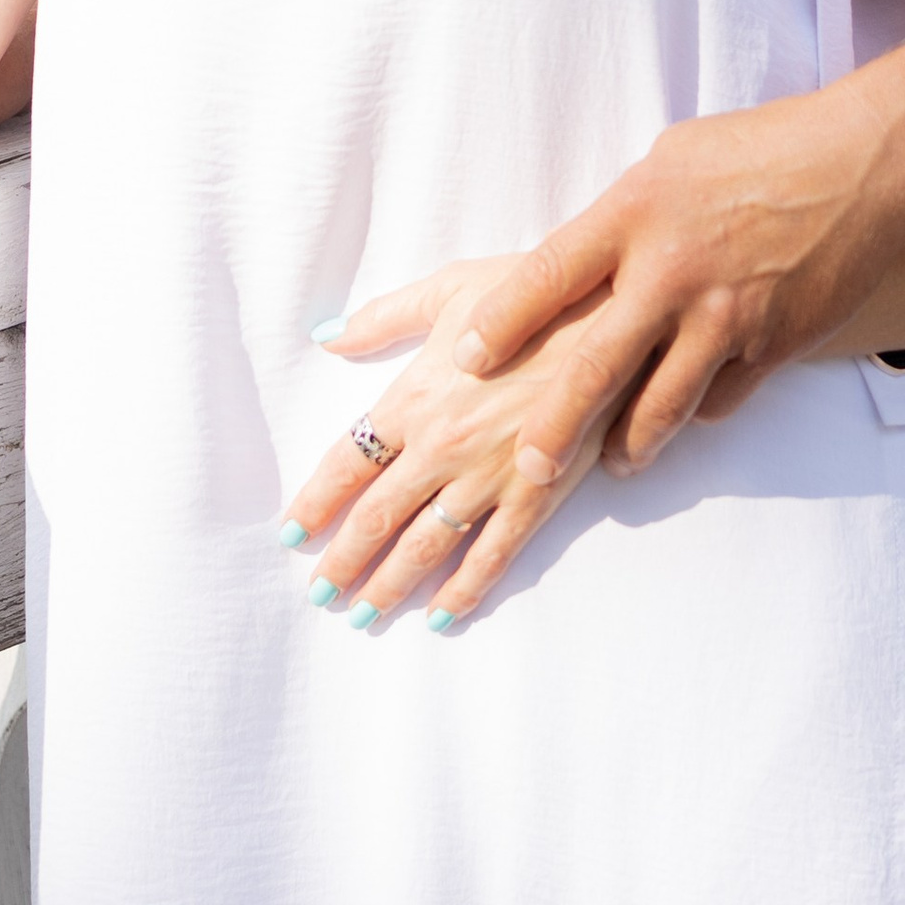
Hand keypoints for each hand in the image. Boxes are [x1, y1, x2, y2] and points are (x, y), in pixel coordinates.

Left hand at [280, 260, 619, 627]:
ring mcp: (489, 477)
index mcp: (415, 398)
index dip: (316, 502)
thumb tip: (328, 334)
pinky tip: (441, 616)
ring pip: (425, 546)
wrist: (612, 315)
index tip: (292, 532)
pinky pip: (492, 555)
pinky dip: (464, 590)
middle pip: (377, 516)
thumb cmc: (531, 293)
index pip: (348, 463)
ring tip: (362, 615)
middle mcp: (442, 447)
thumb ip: (385, 317)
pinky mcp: (536, 496)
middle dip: (344, 560)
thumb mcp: (451, 289)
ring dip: (390, 585)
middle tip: (319, 593)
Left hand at [416, 61, 904, 491]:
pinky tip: (686, 416)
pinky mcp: (771, 347)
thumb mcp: (668, 161)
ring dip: (630, 445)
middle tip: (526, 466)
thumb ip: (620, 219)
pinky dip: (698, 413)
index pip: (546, 275)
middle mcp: (672, 272)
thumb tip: (575, 264)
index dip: (500, 322)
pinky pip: (720, 401)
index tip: (465, 358)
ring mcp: (725, 317)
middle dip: (554, 427)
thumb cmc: (757, 149)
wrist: (861, 165)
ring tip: (612, 463)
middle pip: (594, 367)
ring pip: (661, 407)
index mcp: (635, 213)